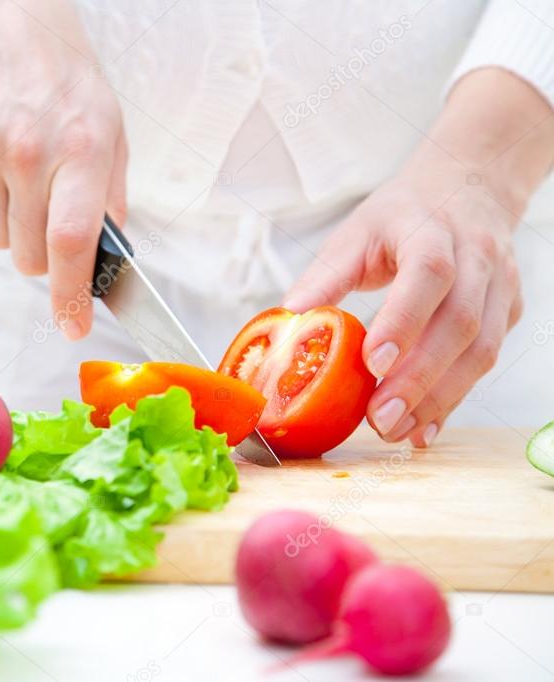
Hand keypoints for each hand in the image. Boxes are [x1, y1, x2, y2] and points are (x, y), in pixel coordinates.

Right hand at [0, 0, 126, 339]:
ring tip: (21, 178)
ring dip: (10, 226)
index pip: (71, 240)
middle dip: (40, 256)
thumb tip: (104, 253)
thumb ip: (112, 195)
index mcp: (82, 149)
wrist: (11, 24)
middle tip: (47, 217)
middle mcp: (29, 151)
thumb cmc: (67, 82)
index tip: (72, 324)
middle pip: (26, 254)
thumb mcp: (111, 129)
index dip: (70, 293)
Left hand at [284, 68, 553, 446]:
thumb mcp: (355, 234)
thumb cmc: (403, 216)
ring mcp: (499, 287)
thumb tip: (286, 320)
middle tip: (379, 419)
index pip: (428, 274)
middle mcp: (477, 258)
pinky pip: (485, 363)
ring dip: (438, 399)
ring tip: (395, 432)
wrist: (467, 189)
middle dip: (419, 378)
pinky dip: (454, 400)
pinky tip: (423, 428)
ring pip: (481, 350)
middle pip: (460, 323)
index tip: (373, 363)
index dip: (404, 320)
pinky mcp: (507, 313)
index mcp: (431, 230)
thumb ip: (324, 278)